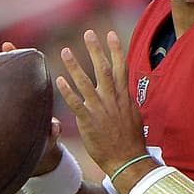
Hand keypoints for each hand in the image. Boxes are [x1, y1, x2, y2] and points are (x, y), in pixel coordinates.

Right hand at [0, 41, 64, 176]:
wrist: (39, 162)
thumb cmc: (46, 147)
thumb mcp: (50, 141)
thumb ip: (52, 133)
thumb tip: (55, 127)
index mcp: (27, 101)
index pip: (17, 75)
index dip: (11, 59)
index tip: (6, 46)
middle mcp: (13, 103)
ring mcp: (2, 114)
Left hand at [55, 30, 146, 179]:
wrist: (127, 160)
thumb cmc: (131, 140)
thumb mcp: (133, 116)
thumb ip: (125, 101)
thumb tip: (124, 92)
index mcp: (123, 97)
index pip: (120, 68)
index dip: (116, 50)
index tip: (111, 34)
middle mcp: (112, 100)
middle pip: (103, 69)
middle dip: (95, 50)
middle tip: (88, 34)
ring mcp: (100, 110)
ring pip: (86, 83)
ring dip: (75, 66)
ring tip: (66, 51)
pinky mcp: (89, 121)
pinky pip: (76, 103)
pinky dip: (68, 91)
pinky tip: (59, 79)